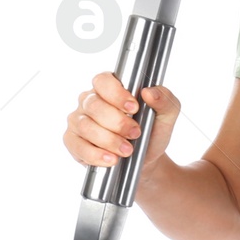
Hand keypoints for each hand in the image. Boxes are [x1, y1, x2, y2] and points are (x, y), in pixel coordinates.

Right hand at [64, 72, 181, 168]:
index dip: (116, 94)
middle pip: (94, 105)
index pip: (103, 81)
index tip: (134, 108)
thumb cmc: (152, 131)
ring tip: (128, 150)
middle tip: (135, 133)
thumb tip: (149, 92)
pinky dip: (96, 154)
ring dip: (109, 140)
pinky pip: (78, 146)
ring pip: (86, 126)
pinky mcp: (73, 141)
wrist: (146, 159)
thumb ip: (165, 100)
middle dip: (117, 122)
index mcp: (109, 87)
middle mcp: (89, 101)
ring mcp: (78, 120)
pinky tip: (112, 159)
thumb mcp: (166, 115)